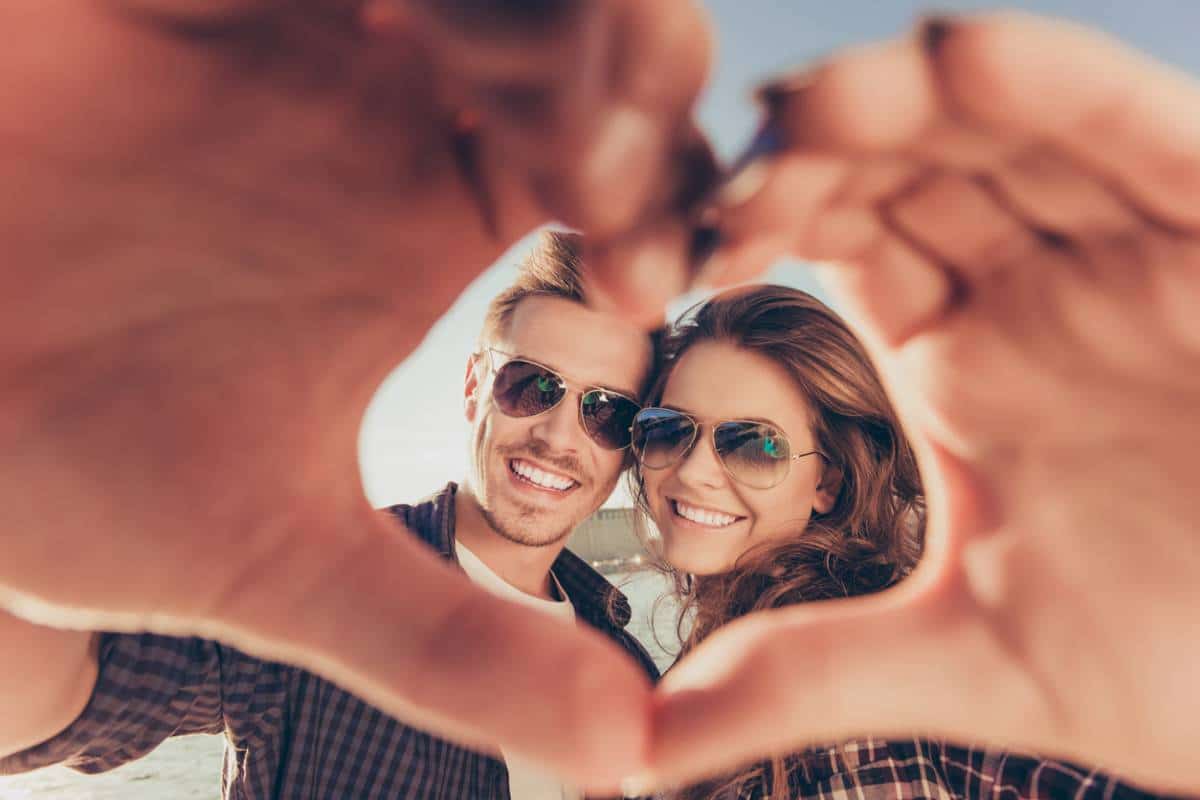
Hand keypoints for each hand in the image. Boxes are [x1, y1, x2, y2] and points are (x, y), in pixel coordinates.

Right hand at [0, 0, 710, 788]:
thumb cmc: (64, 464)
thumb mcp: (280, 564)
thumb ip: (457, 647)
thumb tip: (631, 757)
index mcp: (447, 213)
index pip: (638, 173)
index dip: (676, 214)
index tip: (643, 278)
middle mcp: (404, 102)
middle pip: (606, 43)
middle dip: (637, 88)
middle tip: (599, 170)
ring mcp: (312, 18)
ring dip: (549, 25)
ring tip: (507, 102)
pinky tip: (399, 28)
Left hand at [649, 12, 1199, 793]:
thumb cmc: (1180, 663)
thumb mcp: (964, 657)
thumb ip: (803, 676)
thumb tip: (641, 747)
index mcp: (960, 349)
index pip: (837, 235)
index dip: (752, 221)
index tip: (667, 250)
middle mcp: (1035, 279)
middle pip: (902, 159)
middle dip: (808, 148)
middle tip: (720, 171)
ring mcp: (1133, 246)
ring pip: (1005, 123)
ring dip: (901, 98)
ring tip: (803, 110)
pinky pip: (1143, 134)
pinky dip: (1064, 91)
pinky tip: (967, 56)